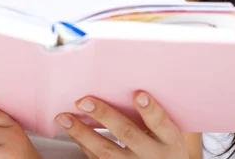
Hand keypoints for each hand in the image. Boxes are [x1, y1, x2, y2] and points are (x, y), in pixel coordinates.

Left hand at [55, 91, 190, 158]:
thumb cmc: (164, 147)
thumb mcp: (169, 134)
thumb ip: (153, 114)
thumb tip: (126, 84)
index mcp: (170, 140)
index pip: (161, 123)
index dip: (150, 109)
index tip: (138, 94)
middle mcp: (152, 155)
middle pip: (128, 134)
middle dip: (105, 116)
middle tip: (85, 101)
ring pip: (106, 151)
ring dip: (82, 133)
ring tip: (64, 117)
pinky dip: (81, 143)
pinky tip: (70, 130)